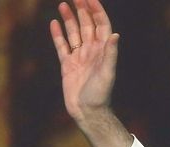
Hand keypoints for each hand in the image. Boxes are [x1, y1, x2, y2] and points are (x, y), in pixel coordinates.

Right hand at [50, 0, 118, 123]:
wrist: (88, 112)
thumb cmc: (100, 94)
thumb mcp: (107, 73)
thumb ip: (110, 54)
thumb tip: (115, 34)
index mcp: (102, 51)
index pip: (101, 25)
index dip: (96, 11)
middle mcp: (91, 51)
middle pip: (87, 25)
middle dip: (82, 10)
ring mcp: (79, 57)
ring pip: (74, 33)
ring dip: (69, 19)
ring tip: (63, 4)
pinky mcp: (67, 65)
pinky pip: (62, 46)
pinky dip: (58, 35)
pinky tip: (54, 23)